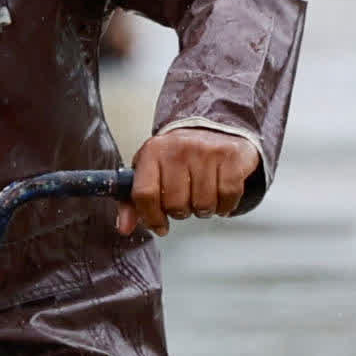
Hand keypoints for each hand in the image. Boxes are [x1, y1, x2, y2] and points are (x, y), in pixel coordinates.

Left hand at [119, 127, 254, 236]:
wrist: (211, 128)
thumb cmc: (178, 155)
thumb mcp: (150, 171)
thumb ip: (133, 201)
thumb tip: (124, 227)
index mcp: (153, 151)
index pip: (144, 193)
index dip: (151, 217)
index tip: (160, 225)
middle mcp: (179, 148)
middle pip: (175, 204)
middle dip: (181, 211)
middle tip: (185, 201)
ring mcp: (207, 151)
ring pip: (203, 204)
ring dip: (204, 209)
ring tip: (203, 196)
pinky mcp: (231, 157)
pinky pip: (228, 197)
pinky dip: (225, 205)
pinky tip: (220, 196)